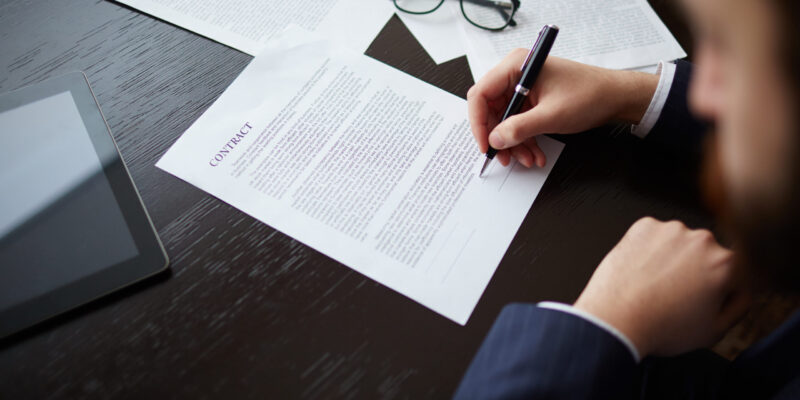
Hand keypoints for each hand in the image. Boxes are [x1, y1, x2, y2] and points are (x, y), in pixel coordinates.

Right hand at [467, 52, 657, 166]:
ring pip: (504, 120)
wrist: (616, 97)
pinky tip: (534, 152)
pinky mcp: (532, 100)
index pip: (481, 94)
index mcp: (516, 66)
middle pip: (490, 110)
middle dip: (499, 137)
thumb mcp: (551, 116)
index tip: (485, 144)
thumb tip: (495, 139)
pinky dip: (524, 139)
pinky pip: (518, 122)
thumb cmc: (590, 95)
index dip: (478, 122)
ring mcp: (523, 88)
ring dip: (513, 143)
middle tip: (504, 157)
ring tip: (527, 158)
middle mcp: (516, 74)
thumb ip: (519, 129)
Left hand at [574, 217, 750, 356]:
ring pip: (679, 243)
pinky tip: (641, 270)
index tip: (703, 297)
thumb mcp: (715, 331)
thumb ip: (740, 304)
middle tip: (676, 295)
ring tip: (654, 284)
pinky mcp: (644, 226)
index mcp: (727, 264)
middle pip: (707, 254)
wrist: (615, 321)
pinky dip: (649, 248)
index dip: (719, 288)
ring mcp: (671, 230)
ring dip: (672, 257)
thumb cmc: (660, 328)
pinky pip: (653, 236)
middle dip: (696, 270)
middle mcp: (703, 240)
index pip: (734, 271)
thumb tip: (744, 288)